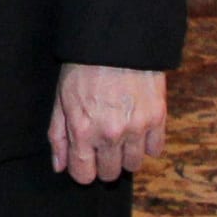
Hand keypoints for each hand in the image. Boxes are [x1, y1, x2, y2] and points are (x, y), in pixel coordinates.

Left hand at [47, 63, 165, 183]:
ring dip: (125, 154)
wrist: (116, 41)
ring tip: (120, 133)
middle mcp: (111, 134)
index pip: (84, 175)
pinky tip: (137, 127)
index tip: (84, 160)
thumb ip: (58, 135)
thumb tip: (59, 166)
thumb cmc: (83, 67)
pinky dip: (147, 143)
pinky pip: (155, 150)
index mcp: (83, 130)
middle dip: (104, 163)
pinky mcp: (158, 118)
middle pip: (110, 174)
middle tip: (102, 143)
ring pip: (133, 165)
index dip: (82, 170)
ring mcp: (137, 128)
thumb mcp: (61, 98)